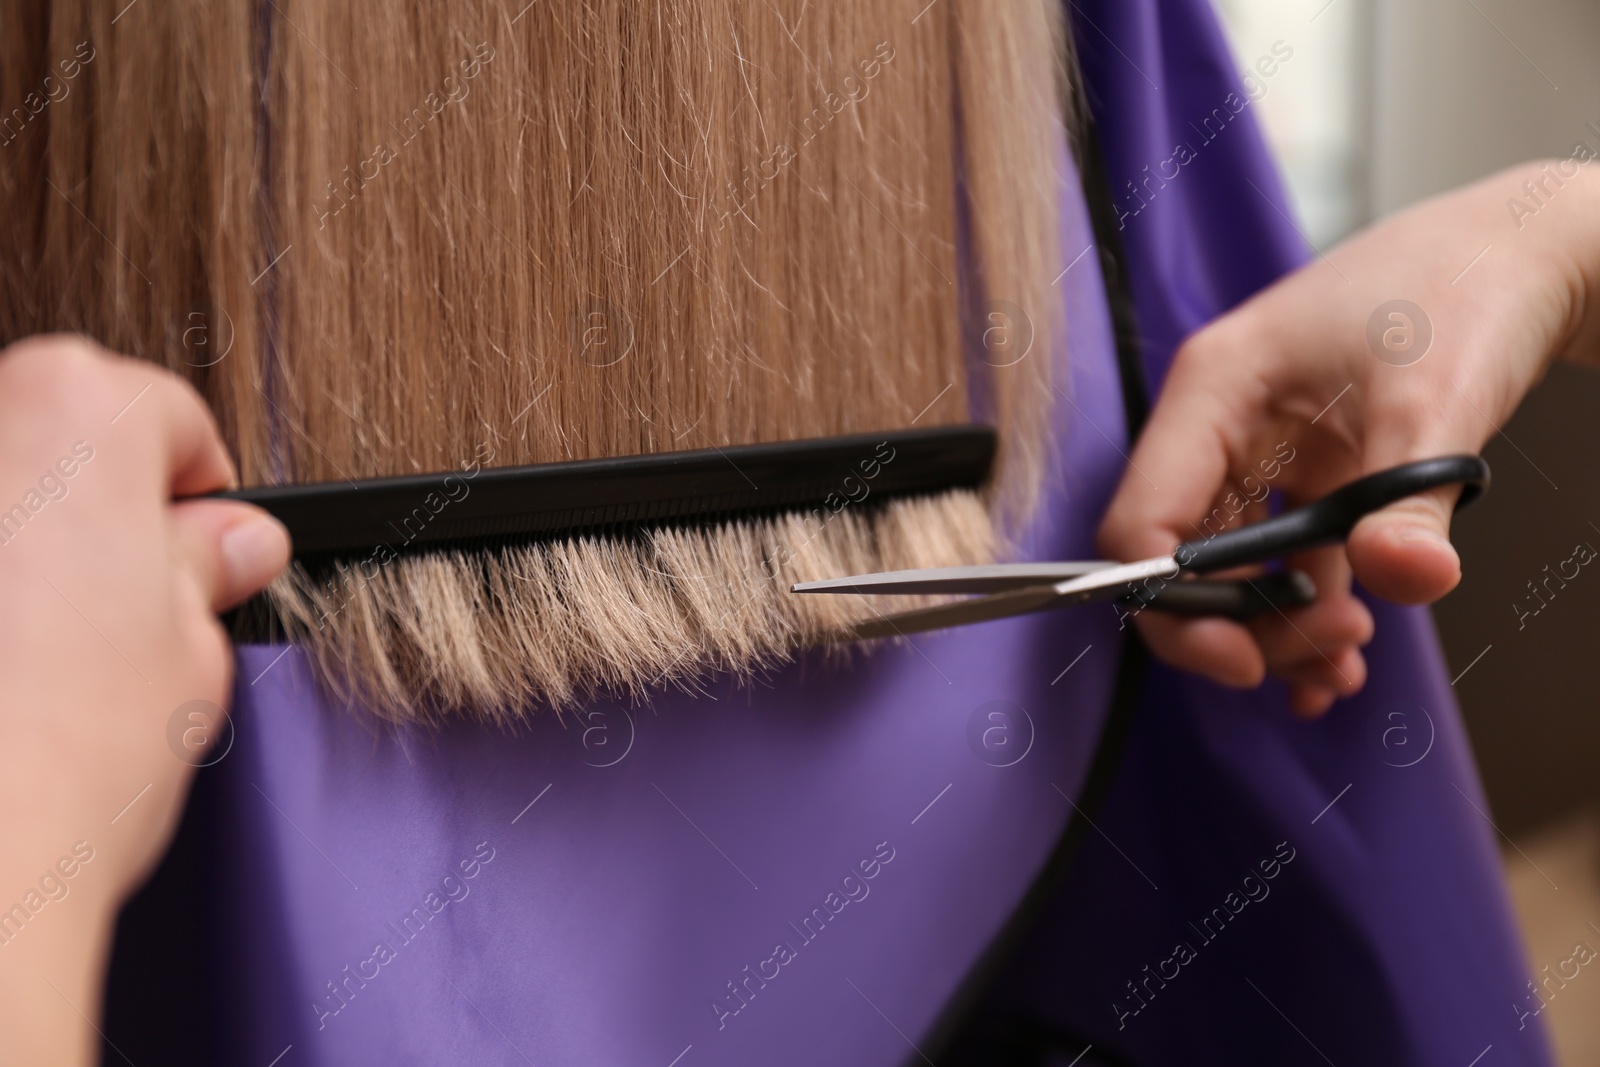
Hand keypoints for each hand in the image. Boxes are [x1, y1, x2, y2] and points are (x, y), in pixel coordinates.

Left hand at [0, 336, 288, 1064]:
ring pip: (0, 493)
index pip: (168, 415)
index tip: (207, 552)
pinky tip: (3, 671)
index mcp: (76, 408)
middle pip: (62, 435)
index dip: (202, 495)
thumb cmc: (60, 752)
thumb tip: (228, 545)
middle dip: (106, 509)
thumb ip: (204, 568)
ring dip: (29, 548)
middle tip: (138, 608)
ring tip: (54, 653)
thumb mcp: (189, 644)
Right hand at [1099, 160, 1599, 716]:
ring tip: (1347, 659)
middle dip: (1239, 625)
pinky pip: (1282, 561)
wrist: (1523, 253)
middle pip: (1180, 558)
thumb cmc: (1460, 288)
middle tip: (1324, 654)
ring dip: (1277, 630)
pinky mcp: (1305, 474)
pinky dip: (1307, 612)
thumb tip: (1403, 581)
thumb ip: (1411, 501)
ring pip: (1231, 571)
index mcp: (1214, 391)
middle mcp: (1220, 426)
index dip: (1174, 603)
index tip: (1243, 658)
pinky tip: (1346, 651)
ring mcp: (1261, 452)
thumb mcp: (1437, 398)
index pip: (1145, 520)